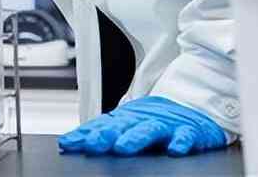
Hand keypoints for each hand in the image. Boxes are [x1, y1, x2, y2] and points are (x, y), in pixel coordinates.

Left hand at [58, 96, 227, 156]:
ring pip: (149, 130)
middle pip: (122, 126)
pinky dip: (180, 142)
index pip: (101, 125)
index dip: (84, 134)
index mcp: (125, 119)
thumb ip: (98, 132)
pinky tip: (174, 150)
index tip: (68, 143)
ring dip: (136, 138)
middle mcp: (142, 120)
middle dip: (106, 135)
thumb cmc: (153, 119)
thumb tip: (67, 142)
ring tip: (123, 148)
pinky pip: (185, 136)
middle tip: (92, 144)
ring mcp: (165, 125)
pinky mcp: (188, 131)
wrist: (190, 106)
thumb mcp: (124, 123)